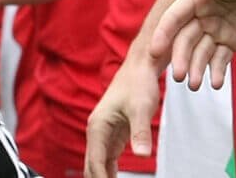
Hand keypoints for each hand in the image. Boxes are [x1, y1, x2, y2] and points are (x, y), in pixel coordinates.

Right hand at [84, 53, 162, 176]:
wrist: (141, 67)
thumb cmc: (138, 83)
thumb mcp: (141, 108)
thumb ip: (141, 132)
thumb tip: (143, 155)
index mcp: (97, 126)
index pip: (95, 163)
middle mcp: (97, 132)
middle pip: (92, 167)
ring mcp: (104, 134)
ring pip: (98, 165)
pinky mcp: (114, 136)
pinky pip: (107, 161)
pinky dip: (109, 173)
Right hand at [151, 0, 235, 90]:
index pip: (175, 16)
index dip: (164, 33)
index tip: (155, 51)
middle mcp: (202, 14)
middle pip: (185, 39)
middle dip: (181, 58)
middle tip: (180, 77)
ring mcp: (216, 30)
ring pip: (200, 53)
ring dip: (196, 69)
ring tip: (196, 84)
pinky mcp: (231, 42)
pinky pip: (220, 60)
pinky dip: (216, 72)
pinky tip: (216, 83)